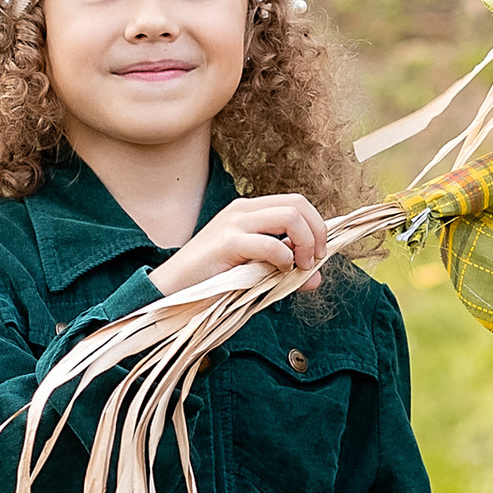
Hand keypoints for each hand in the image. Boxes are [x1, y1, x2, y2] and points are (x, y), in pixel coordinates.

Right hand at [151, 192, 329, 298]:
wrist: (172, 291)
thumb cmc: (212, 282)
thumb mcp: (256, 273)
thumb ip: (286, 272)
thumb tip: (317, 279)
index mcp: (249, 211)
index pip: (296, 202)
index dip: (317, 225)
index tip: (320, 254)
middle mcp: (242, 210)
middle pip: (298, 204)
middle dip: (317, 233)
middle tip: (313, 261)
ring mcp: (234, 223)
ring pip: (289, 216)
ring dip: (305, 243)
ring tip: (299, 266)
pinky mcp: (226, 243)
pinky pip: (269, 244)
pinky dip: (283, 258)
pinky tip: (277, 271)